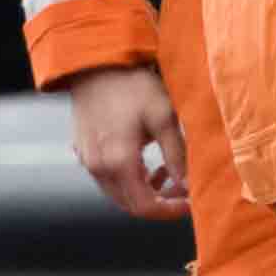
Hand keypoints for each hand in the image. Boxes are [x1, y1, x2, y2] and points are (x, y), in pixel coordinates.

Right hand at [57, 60, 192, 222]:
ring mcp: (88, 161)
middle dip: (161, 203)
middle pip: (132, 206)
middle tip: (184, 189)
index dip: (171, 211)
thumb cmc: (132, 86)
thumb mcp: (164, 116)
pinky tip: (146, 164)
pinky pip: (109, 181)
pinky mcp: (84, 153)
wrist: (95, 64)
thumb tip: (189, 186)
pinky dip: (130, 181)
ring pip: (120, 195)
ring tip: (168, 173)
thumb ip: (177, 155)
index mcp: (119, 162)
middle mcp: (99, 168)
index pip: (146, 207)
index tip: (191, 202)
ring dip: (146, 192)